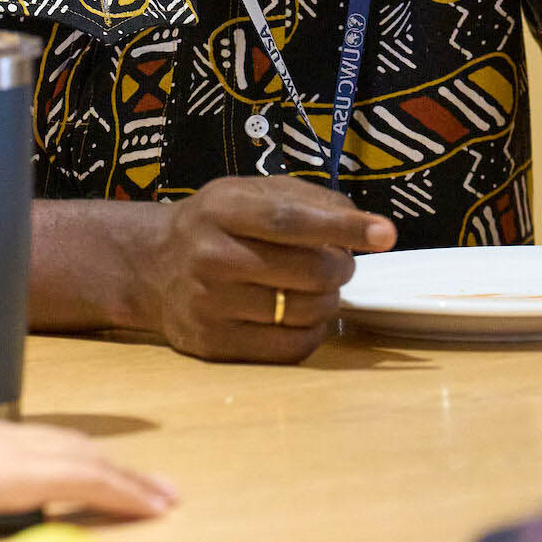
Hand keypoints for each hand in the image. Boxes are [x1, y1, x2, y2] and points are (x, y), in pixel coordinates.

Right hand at [0, 407, 175, 531]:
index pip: (34, 439)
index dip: (71, 453)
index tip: (96, 467)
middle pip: (69, 444)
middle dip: (110, 465)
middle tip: (148, 483)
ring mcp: (11, 449)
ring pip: (87, 458)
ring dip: (127, 478)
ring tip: (160, 496)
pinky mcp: (22, 476)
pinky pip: (89, 481)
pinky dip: (124, 491)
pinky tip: (149, 506)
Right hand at [136, 176, 393, 362]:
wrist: (155, 266)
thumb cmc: (219, 225)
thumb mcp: (251, 193)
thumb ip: (307, 200)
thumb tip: (363, 227)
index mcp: (221, 208)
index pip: (291, 219)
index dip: (342, 226)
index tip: (386, 234)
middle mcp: (210, 255)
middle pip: (308, 270)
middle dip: (341, 266)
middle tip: (340, 261)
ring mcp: (209, 303)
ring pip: (304, 311)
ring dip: (329, 300)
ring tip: (319, 287)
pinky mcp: (213, 344)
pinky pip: (290, 347)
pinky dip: (313, 332)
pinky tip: (305, 316)